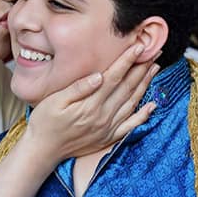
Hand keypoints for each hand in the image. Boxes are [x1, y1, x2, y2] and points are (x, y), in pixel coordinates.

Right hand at [25, 42, 159, 165]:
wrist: (43, 150)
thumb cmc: (45, 122)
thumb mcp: (54, 101)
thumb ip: (77, 88)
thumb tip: (98, 76)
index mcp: (90, 104)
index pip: (114, 77)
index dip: (127, 61)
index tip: (139, 46)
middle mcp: (103, 116)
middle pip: (127, 87)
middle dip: (141, 68)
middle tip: (154, 51)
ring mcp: (108, 128)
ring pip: (132, 102)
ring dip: (145, 84)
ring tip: (154, 68)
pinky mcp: (108, 137)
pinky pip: (131, 125)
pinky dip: (143, 115)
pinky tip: (152, 106)